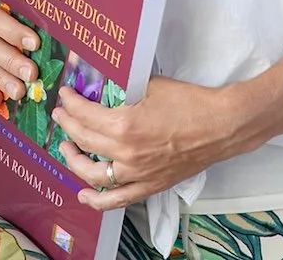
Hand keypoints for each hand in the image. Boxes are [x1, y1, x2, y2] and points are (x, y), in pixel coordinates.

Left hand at [52, 75, 236, 210]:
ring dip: (74, 160)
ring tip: (66, 148)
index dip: (71, 103)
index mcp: (125, 124)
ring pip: (93, 174)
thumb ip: (126, 88)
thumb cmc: (190, 102)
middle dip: (68, 126)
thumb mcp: (152, 85)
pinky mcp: (149, 185)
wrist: (221, 126)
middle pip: (84, 141)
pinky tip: (84, 193)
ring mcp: (137, 173)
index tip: (65, 95)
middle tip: (62, 115)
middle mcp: (126, 153)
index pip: (85, 115)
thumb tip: (106, 84)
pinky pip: (117, 198)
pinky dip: (97, 199)